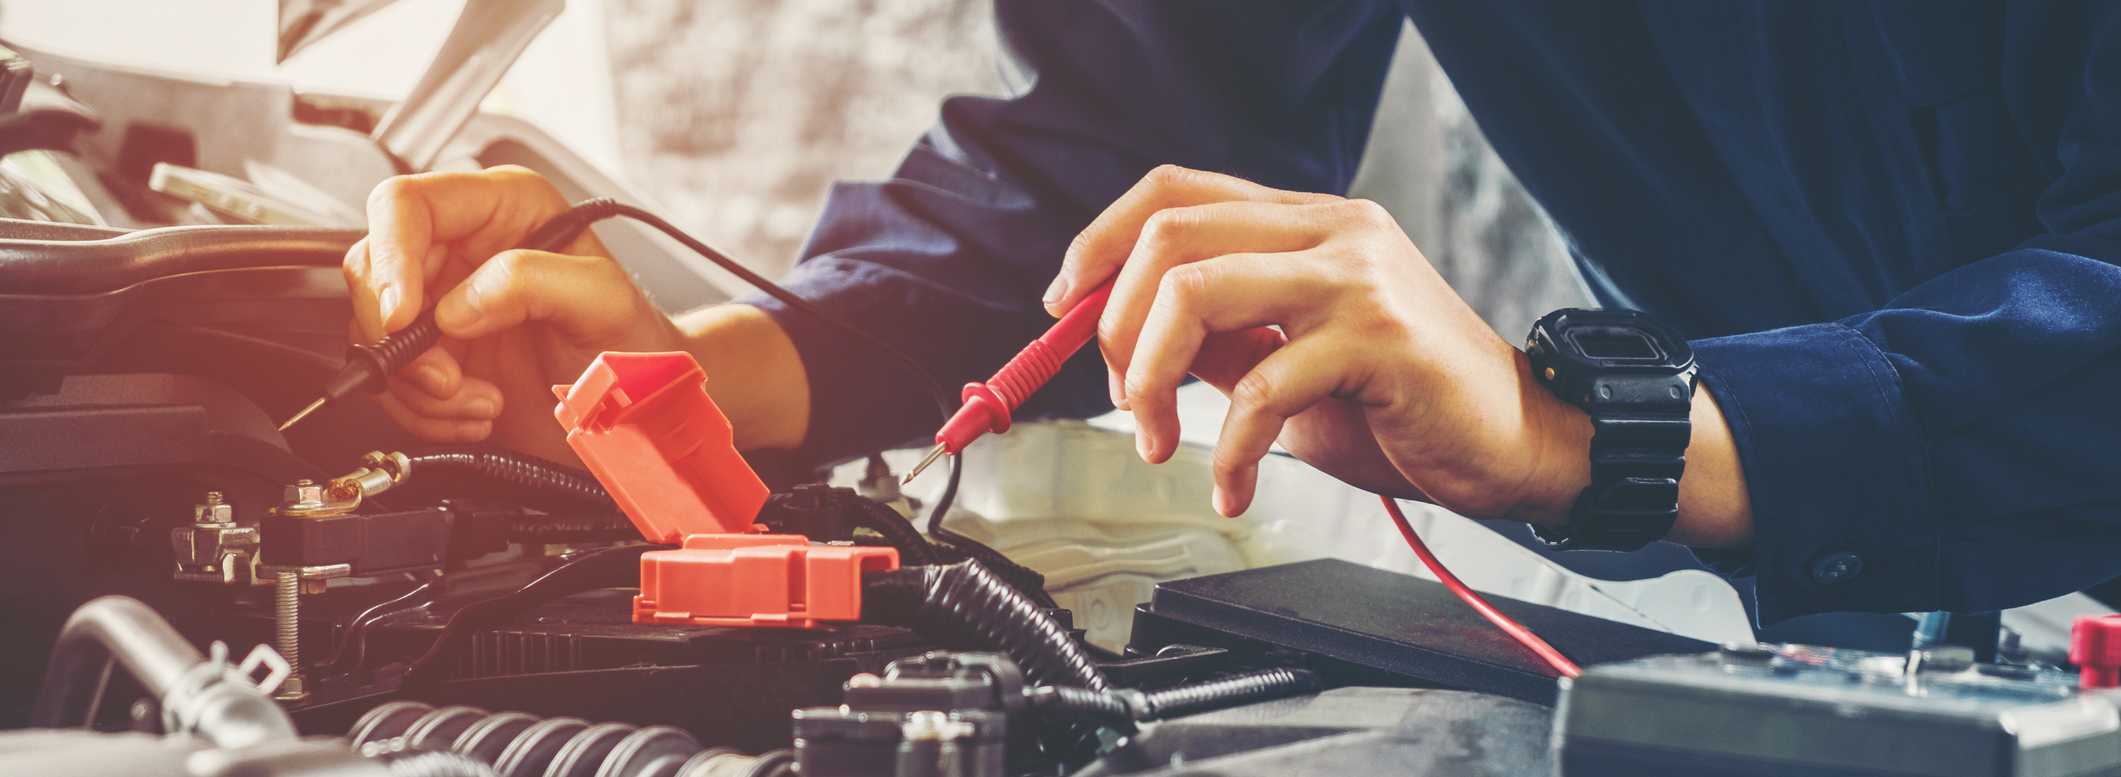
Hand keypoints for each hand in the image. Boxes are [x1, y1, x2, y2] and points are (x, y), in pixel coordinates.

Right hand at [344, 166, 685, 461]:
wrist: (640, 407)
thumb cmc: (635, 342)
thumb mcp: (602, 300)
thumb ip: (534, 281)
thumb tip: (459, 303)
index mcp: (502, 208)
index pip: (405, 204)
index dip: (391, 258)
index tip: (404, 316)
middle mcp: (463, 248)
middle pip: (373, 271)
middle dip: (402, 339)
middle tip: (448, 378)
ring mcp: (444, 303)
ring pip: (374, 334)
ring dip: (419, 386)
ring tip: (481, 401)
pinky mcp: (437, 355)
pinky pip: (392, 381)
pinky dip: (425, 411)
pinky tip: (477, 411)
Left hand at [1048, 166, 1583, 520]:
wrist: (1518, 443)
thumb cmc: (1406, 407)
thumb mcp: (1292, 364)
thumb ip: (1222, 341)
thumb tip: (1128, 344)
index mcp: (1306, 223)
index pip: (1175, 191)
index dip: (1100, 240)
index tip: (1063, 306)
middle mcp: (1331, 231)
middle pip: (1170, 235)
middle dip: (1113, 325)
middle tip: (1119, 398)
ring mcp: (1356, 278)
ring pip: (1197, 293)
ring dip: (1148, 380)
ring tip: (1157, 442)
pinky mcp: (1379, 339)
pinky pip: (1259, 386)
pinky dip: (1226, 450)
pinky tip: (1233, 485)